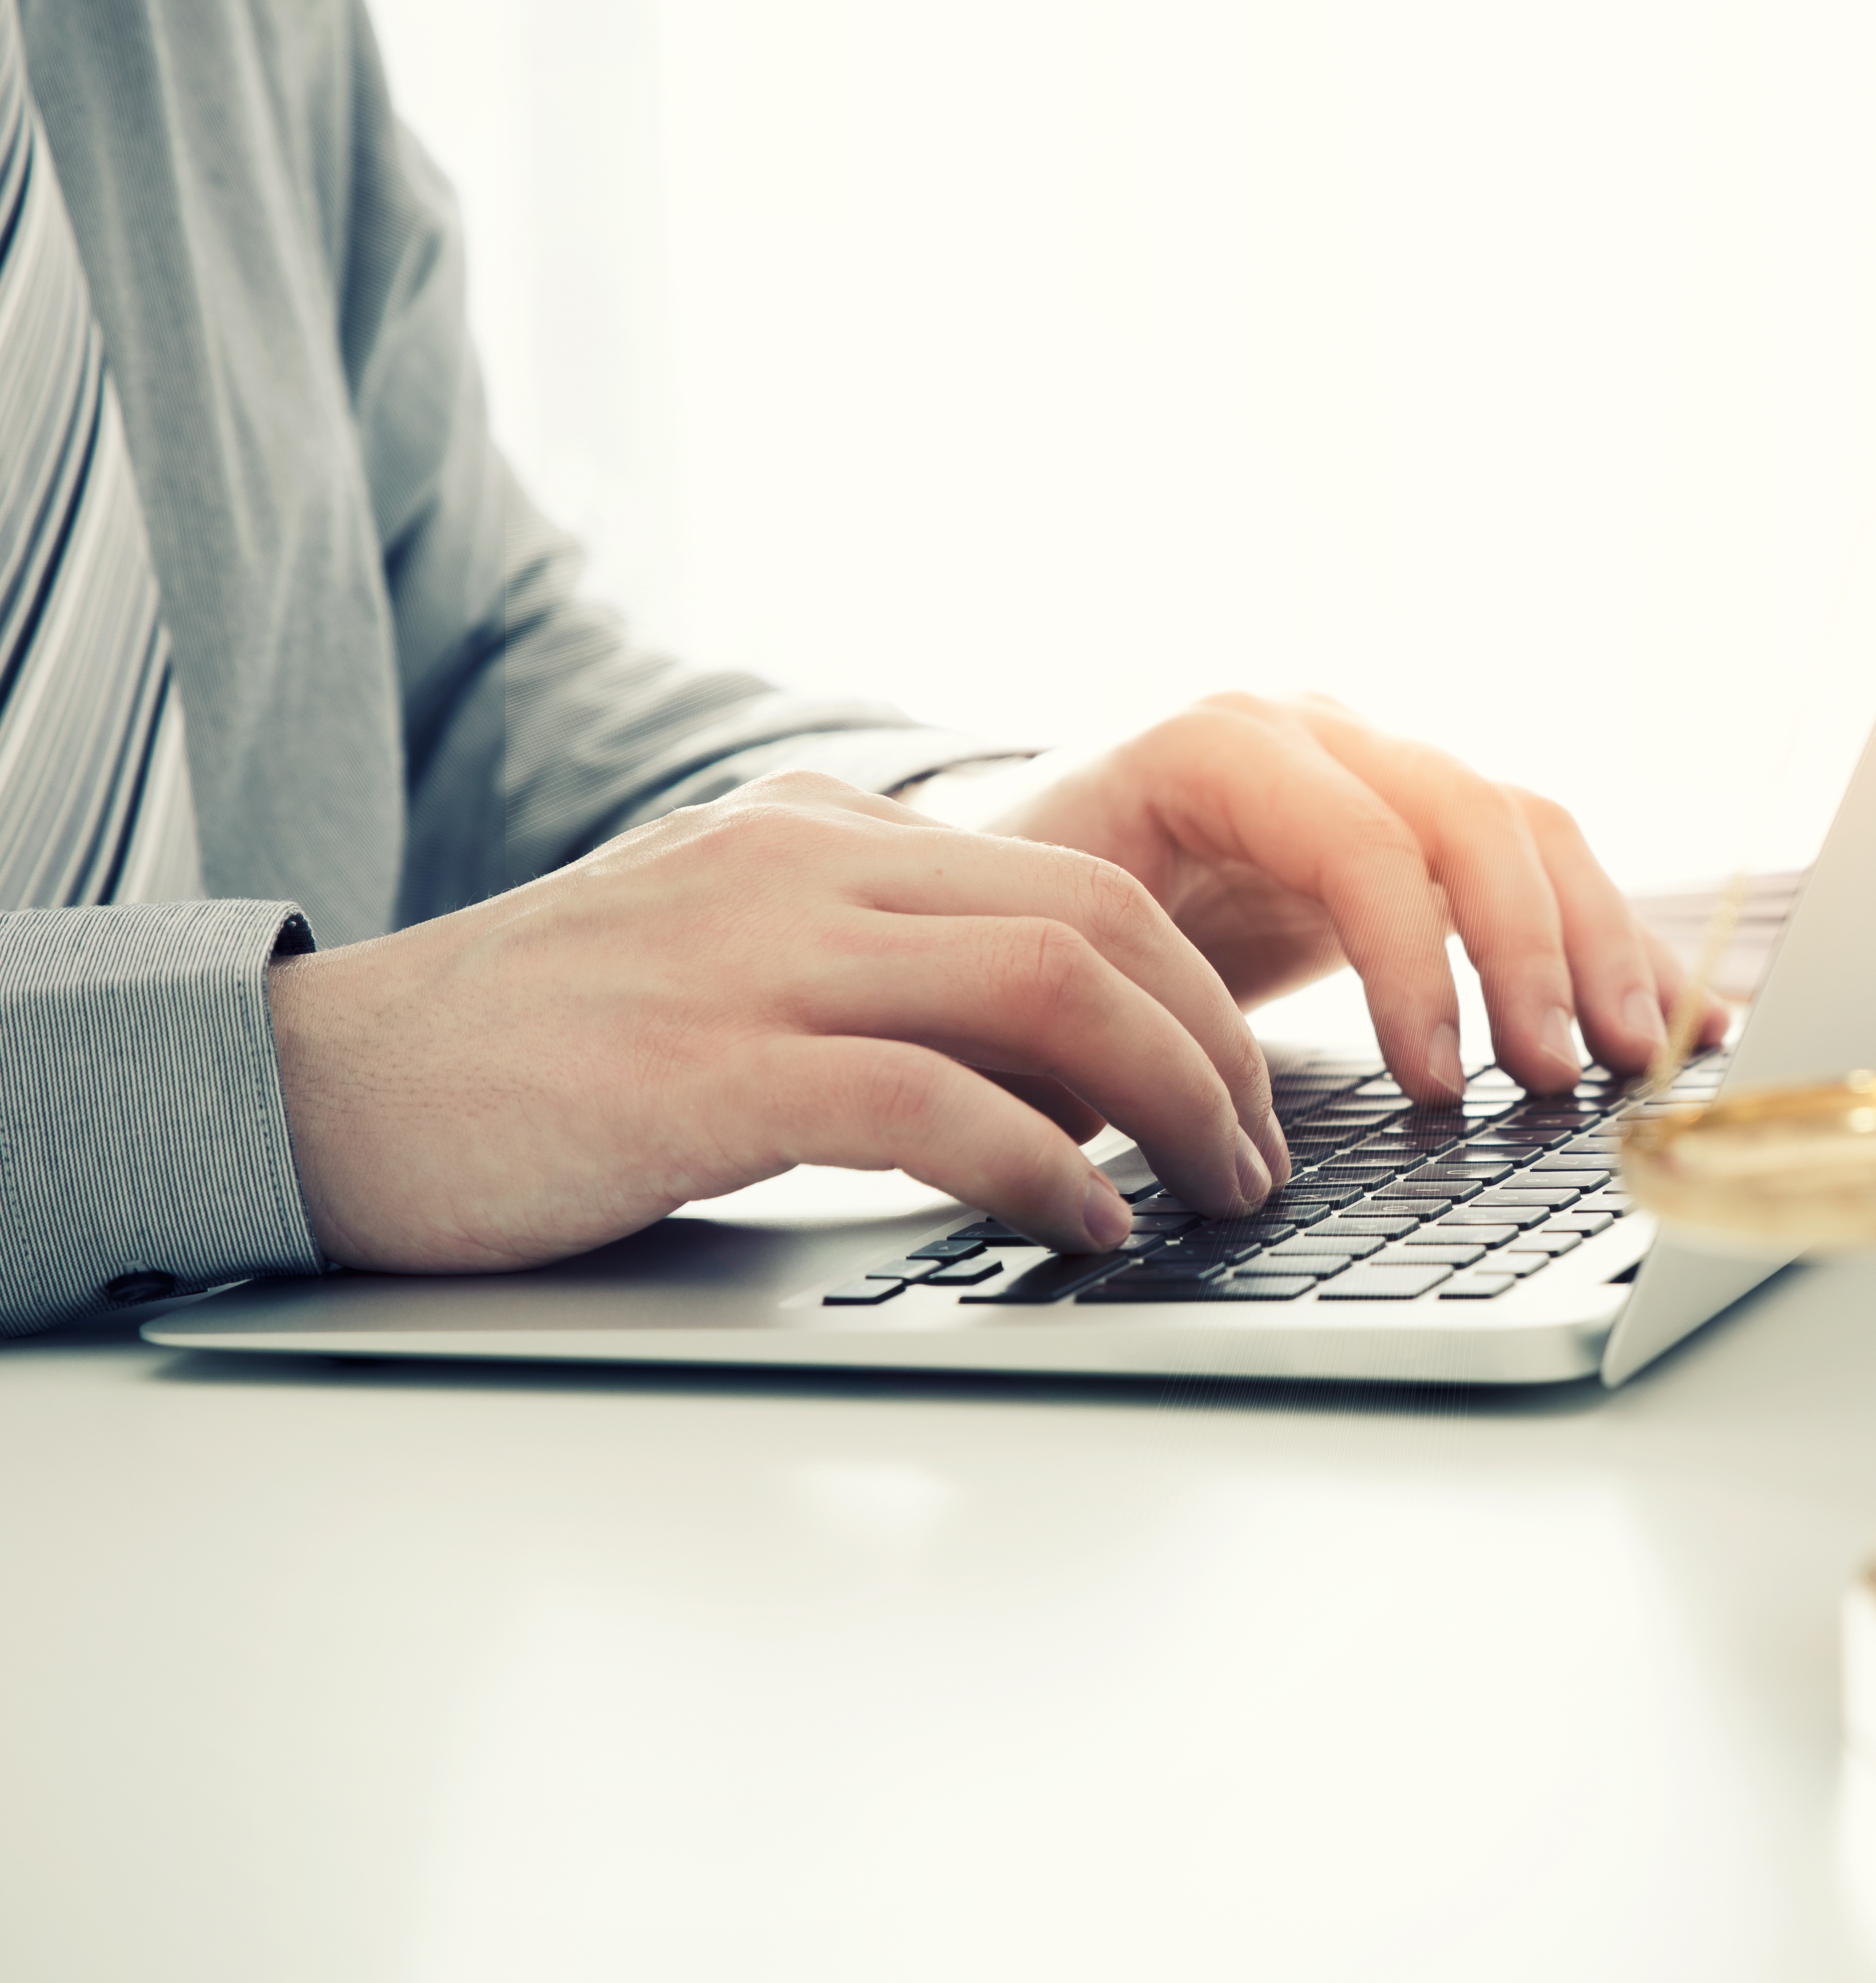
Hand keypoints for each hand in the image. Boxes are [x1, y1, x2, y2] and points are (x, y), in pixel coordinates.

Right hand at [266, 772, 1290, 1270]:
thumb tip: (1047, 1067)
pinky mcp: (703, 1072)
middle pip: (1093, 921)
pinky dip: (1040, 1168)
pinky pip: (929, 1104)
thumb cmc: (542, 1055)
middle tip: (1262, 1152)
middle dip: (1215, 1044)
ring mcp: (752, 959)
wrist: (322, 1086)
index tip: (1240, 1087)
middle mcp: (801, 865)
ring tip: (1216, 1190)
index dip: (1192, 988)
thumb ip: (872, 974)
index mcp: (817, 831)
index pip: (1072, 878)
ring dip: (1168, 1101)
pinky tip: (1086, 1226)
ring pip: (1044, 989)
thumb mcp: (729, 959)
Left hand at [980, 694, 1726, 1103]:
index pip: (1362, 839)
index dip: (1417, 963)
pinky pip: (1540, 867)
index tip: (1439, 1087)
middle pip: (1474, 814)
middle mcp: (1318, 734)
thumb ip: (1127, 1021)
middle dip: (1535, 953)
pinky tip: (1678, 1016)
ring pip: (1529, 831)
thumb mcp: (1042, 956)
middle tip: (1564, 1077)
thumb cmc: (1015, 926)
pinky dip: (1610, 942)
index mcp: (1216, 748)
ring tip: (1637, 1058)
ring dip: (1596, 946)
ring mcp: (1381, 770)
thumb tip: (1221, 1141)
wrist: (1008, 874)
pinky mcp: (1423, 831)